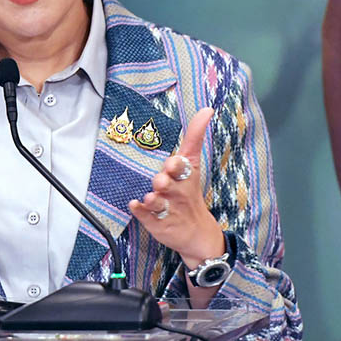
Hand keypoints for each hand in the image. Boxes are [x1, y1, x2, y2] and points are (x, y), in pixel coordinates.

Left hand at [128, 107, 224, 268]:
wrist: (195, 231)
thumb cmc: (188, 191)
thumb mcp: (193, 164)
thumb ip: (195, 136)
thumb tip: (207, 109)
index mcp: (184, 177)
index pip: (182, 168)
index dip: (177, 165)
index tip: (173, 162)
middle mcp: (175, 192)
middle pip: (168, 186)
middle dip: (164, 182)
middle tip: (160, 181)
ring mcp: (166, 209)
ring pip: (158, 203)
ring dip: (153, 199)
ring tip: (149, 197)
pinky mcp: (156, 223)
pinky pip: (146, 217)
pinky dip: (140, 211)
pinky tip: (134, 204)